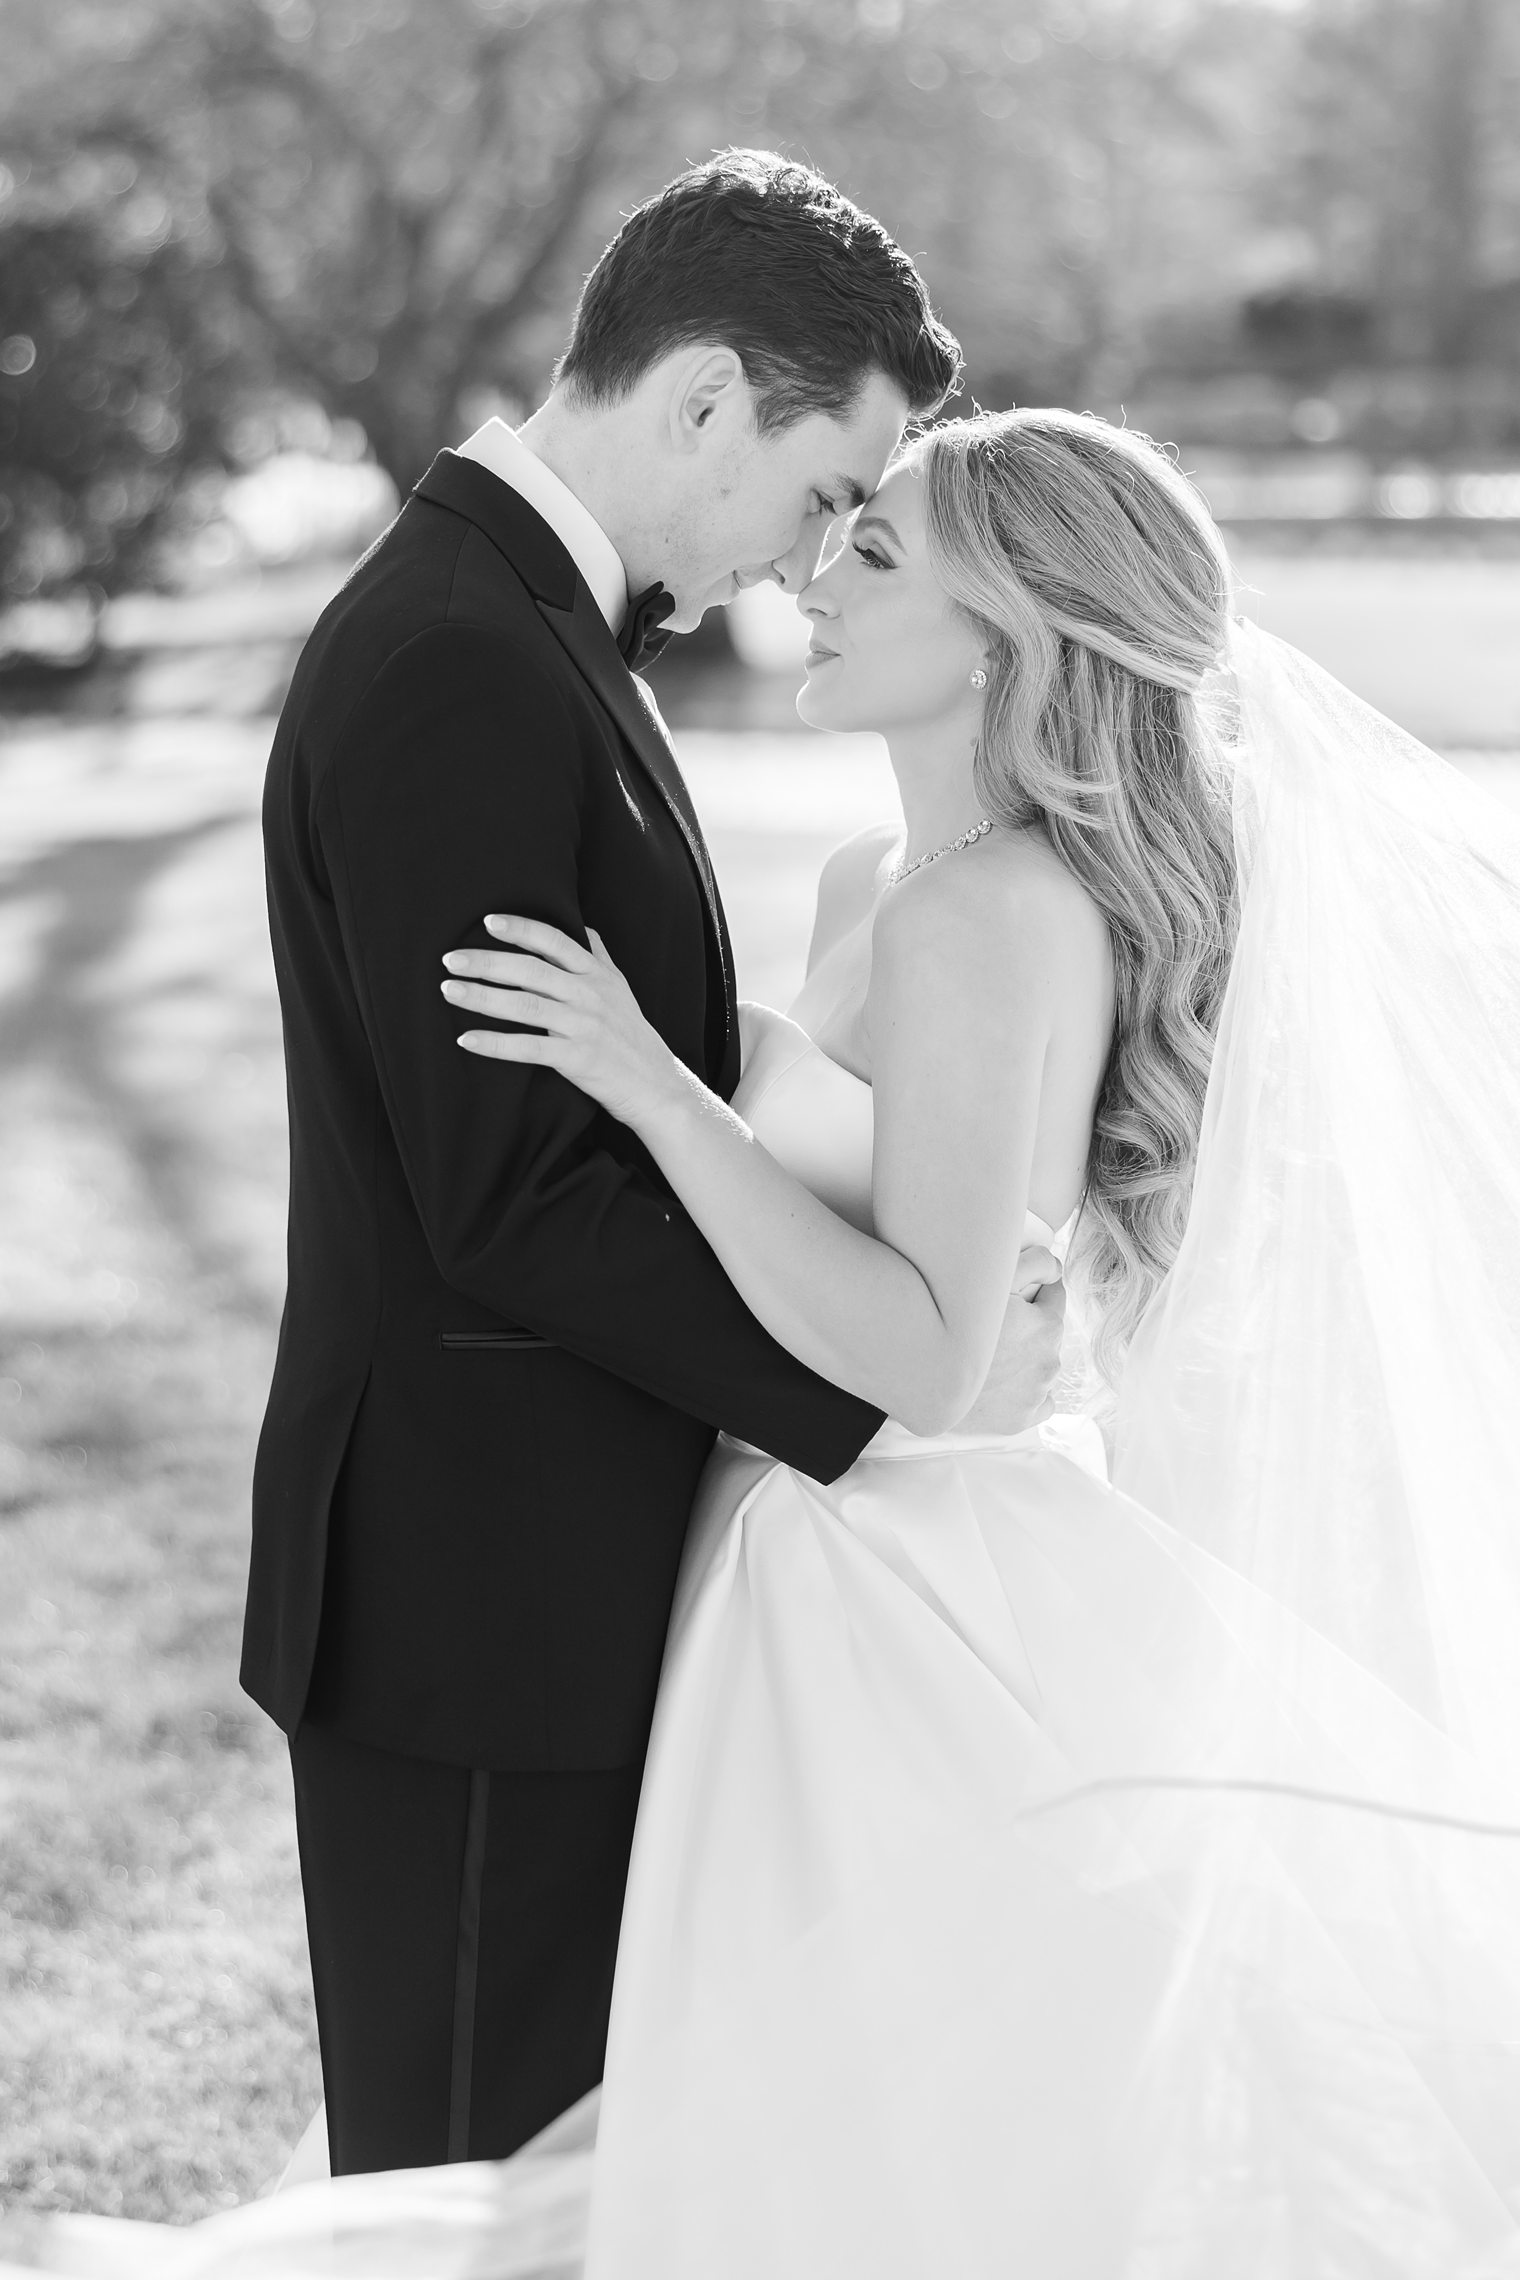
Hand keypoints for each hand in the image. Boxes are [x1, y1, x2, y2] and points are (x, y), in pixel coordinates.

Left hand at [441, 915, 685, 1130]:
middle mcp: (589, 995)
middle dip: (487, 962)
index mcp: (597, 974)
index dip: (521, 928)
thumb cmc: (633, 1036)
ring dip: (482, 997)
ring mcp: (583, 1026)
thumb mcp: (621, 989)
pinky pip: (528, 1048)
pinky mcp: (577, 1059)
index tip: (488, 922)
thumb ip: (599, 957)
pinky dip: (494, 1044)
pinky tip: (466, 1039)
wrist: (658, 1087)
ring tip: (449, 990)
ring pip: (525, 1006)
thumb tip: (584, 926)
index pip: (555, 941)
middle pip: (531, 970)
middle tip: (450, 958)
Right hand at [954, 1247, 1065, 1434]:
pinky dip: (1027, 1394)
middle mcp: (1049, 1361)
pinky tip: (1002, 1385)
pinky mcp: (1023, 1419)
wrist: (921, 1376)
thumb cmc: (952, 1323)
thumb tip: (1057, 1266)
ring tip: (992, 1357)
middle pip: (1046, 1333)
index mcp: (1046, 1325)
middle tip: (994, 1326)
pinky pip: (1040, 1402)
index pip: (1054, 1296)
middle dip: (1028, 1326)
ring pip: (1041, 1366)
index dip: (1034, 1290)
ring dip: (1025, 1359)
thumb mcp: (991, 1281)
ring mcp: (1036, 1393)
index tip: (1014, 1295)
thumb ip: (1033, 1263)